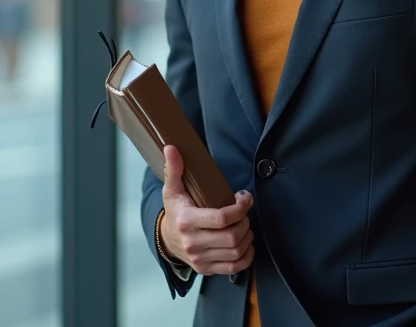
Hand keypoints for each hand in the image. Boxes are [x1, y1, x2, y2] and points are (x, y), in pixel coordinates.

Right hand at [159, 144, 254, 275]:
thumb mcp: (172, 190)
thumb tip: (171, 148)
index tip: (244, 197)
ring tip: (244, 225)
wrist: (168, 240)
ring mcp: (200, 259)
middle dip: (245, 221)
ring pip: (236, 251)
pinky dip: (247, 256)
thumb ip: (174, 169)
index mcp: (187, 221)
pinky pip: (235, 267)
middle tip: (244, 212)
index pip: (222, 218)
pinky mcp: (207, 269)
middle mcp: (193, 243)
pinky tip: (245, 243)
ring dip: (247, 236)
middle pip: (232, 236)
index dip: (240, 207)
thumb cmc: (175, 211)